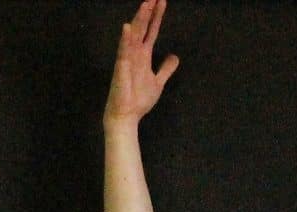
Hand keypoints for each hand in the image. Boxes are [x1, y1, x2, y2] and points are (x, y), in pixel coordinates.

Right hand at [105, 0, 179, 124]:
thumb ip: (165, 68)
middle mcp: (135, 53)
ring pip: (134, 35)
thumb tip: (175, 56)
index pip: (151, 31)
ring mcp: (127, 59)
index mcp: (143, 55)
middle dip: (148, 12)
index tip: (162, 2)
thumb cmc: (139, 100)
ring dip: (139, 19)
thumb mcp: (158, 82)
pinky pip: (123, 51)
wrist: (127, 116)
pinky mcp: (121, 68)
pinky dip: (125, 39)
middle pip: (142, 28)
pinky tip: (127, 27)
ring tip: (146, 3)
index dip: (156, 17)